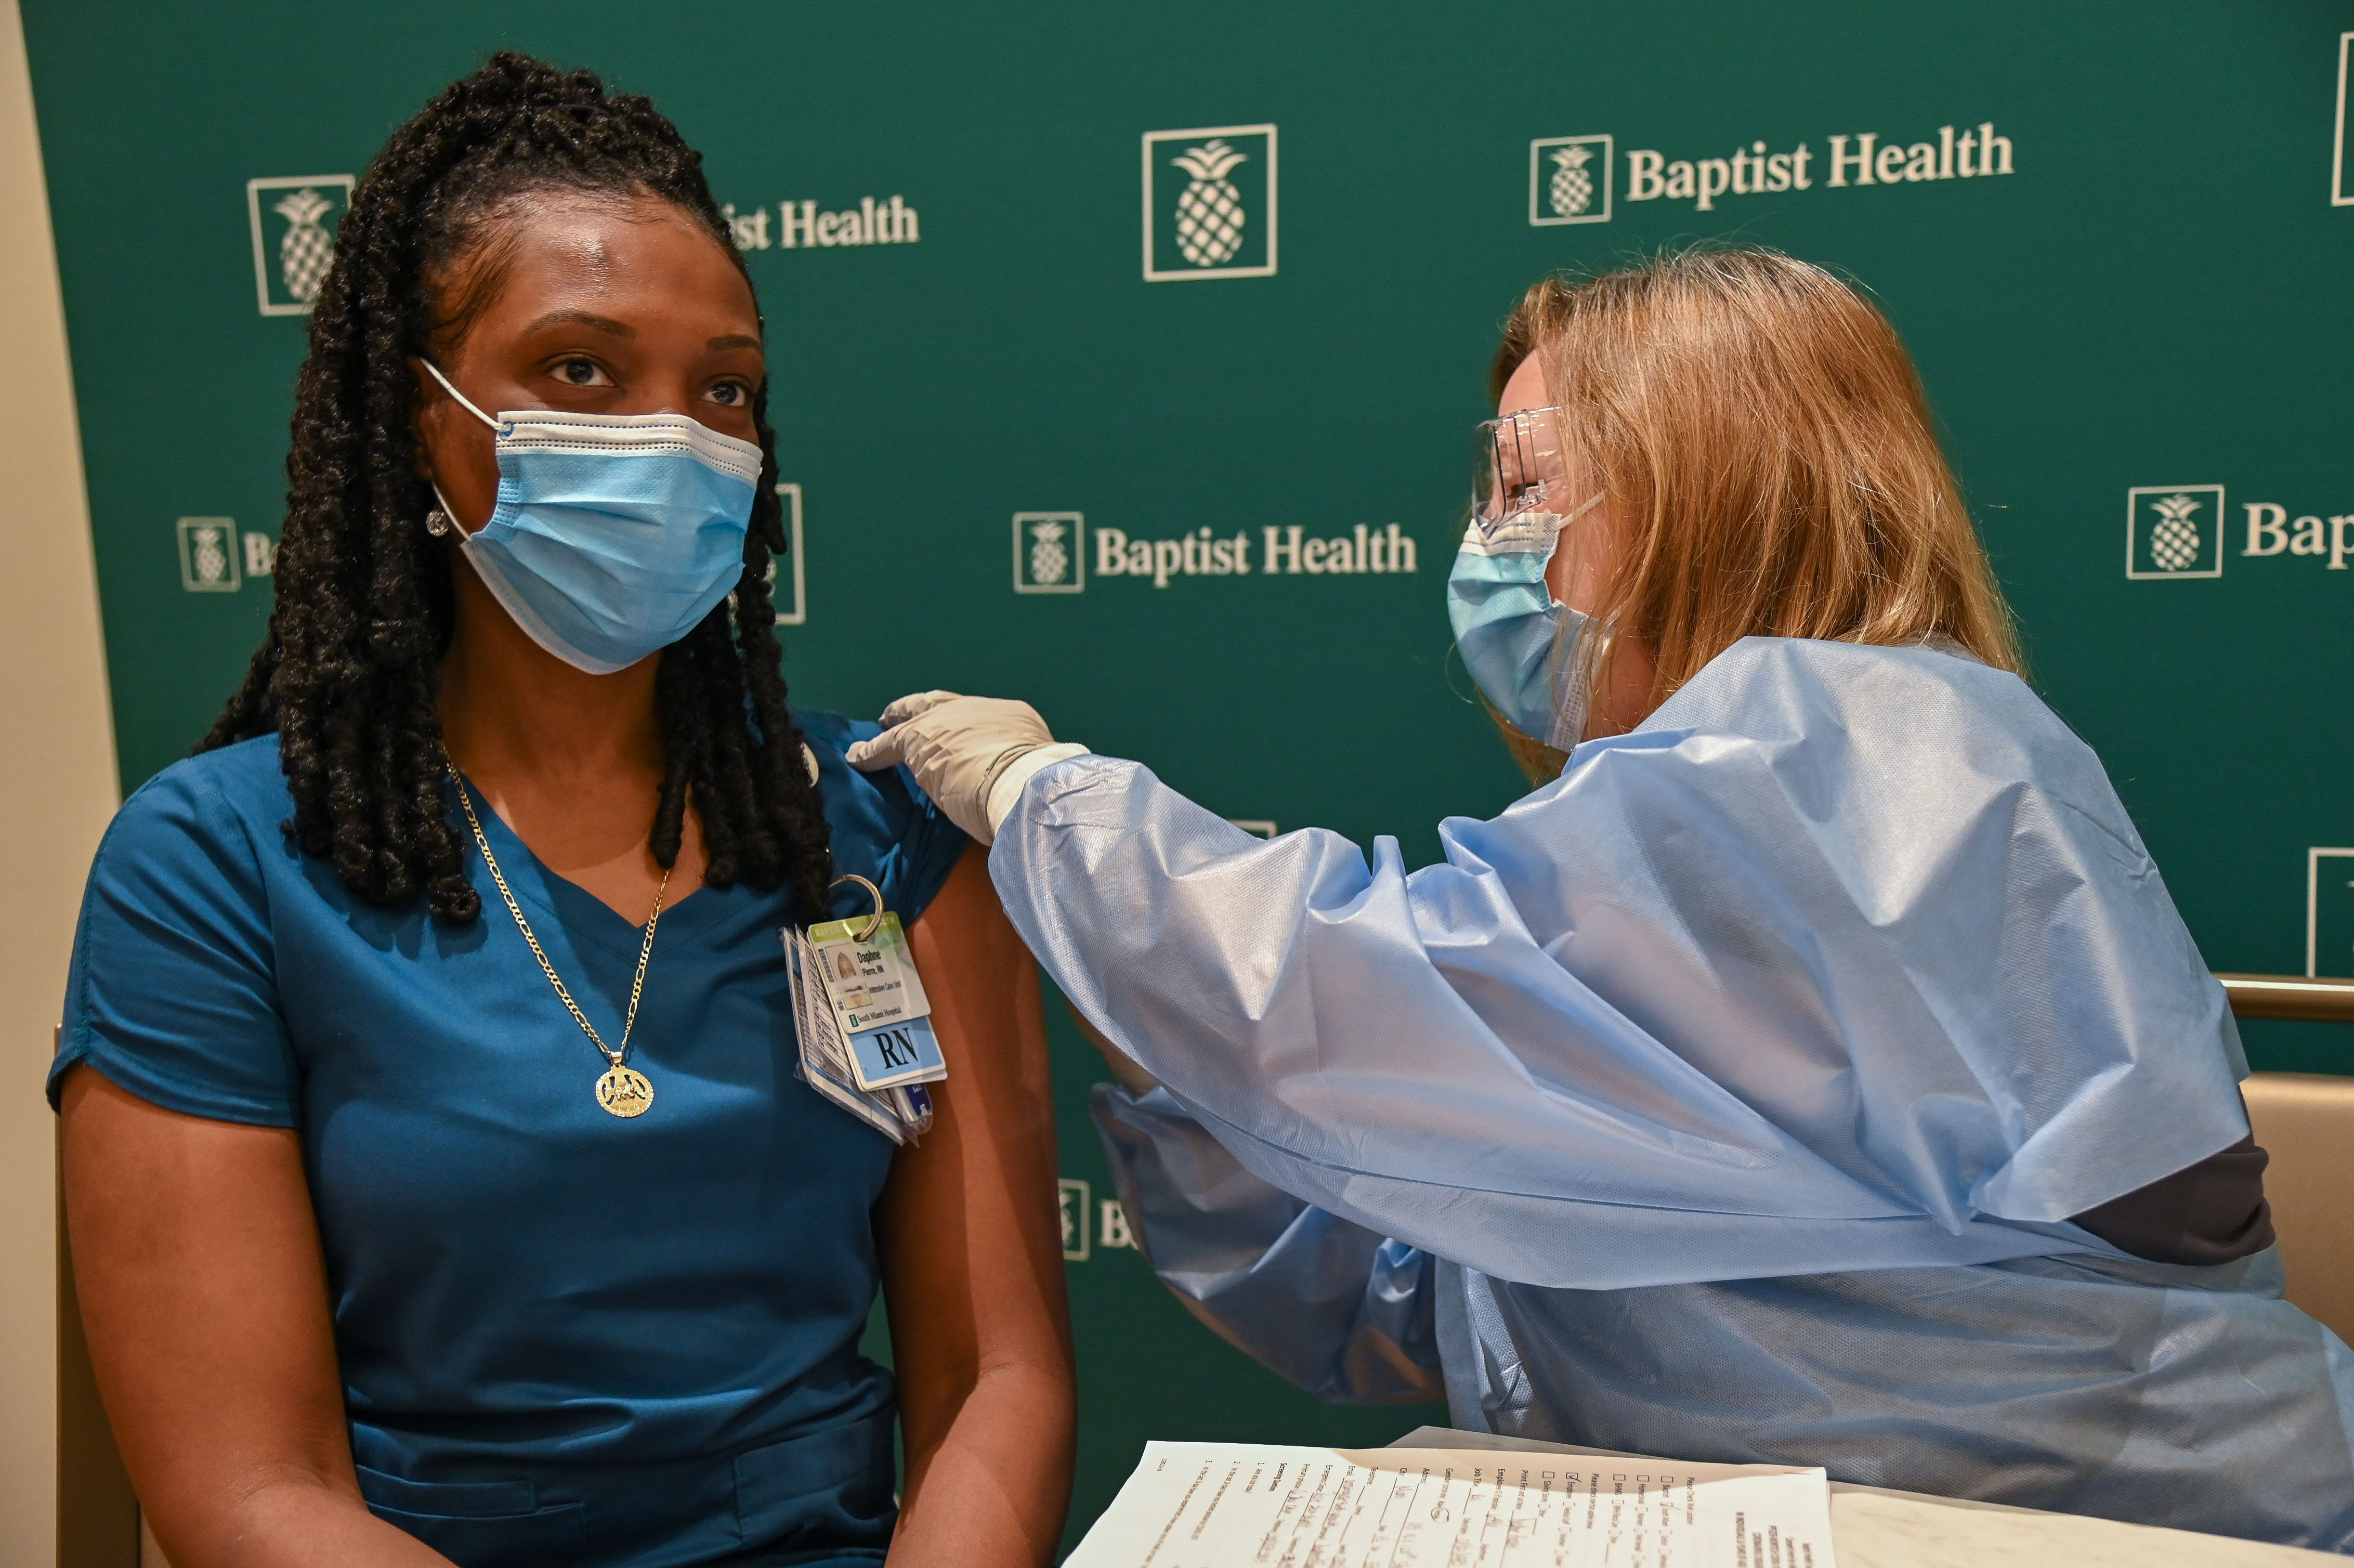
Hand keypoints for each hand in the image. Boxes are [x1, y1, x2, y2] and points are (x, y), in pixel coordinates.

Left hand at [844, 692, 1079, 845]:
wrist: (1024, 781)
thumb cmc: (1039, 786)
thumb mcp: (1037, 772)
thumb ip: (1023, 774)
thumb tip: (1024, 790)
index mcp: (1013, 719)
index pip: (983, 719)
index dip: (965, 724)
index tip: (958, 731)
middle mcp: (980, 711)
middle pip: (944, 704)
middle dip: (925, 709)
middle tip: (906, 714)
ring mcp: (948, 722)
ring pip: (914, 719)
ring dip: (897, 725)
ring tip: (880, 729)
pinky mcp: (918, 740)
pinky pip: (887, 745)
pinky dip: (871, 752)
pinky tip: (858, 758)